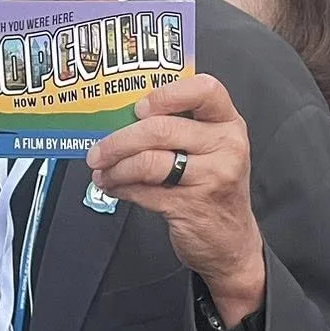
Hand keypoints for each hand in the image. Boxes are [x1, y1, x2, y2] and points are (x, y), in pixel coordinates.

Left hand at [86, 75, 266, 318]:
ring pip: (148, 162)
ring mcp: (212, 177)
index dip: (166, 95)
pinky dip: (120, 187)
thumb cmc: (214, 185)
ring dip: (116, 167)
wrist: (231, 240)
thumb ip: (182, 125)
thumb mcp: (212, 148)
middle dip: (119, 140)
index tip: (139, 107)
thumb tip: (123, 116)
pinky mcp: (191, 206)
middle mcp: (226, 146)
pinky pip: (144, 191)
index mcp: (228, 123)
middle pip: (161, 129)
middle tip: (99, 150)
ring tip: (103, 172)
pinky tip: (113, 186)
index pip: (205, 90)